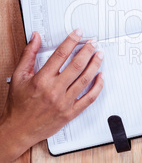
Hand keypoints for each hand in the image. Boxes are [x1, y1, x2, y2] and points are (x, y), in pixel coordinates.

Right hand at [0, 30, 103, 161]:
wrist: (18, 130)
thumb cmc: (18, 105)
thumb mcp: (18, 76)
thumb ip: (29, 54)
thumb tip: (36, 37)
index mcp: (41, 79)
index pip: (60, 54)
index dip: (71, 41)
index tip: (78, 33)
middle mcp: (54, 90)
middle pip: (76, 65)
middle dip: (87, 51)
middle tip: (93, 43)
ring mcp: (64, 102)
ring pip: (85, 80)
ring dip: (94, 65)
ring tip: (99, 55)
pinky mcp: (71, 112)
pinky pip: (89, 98)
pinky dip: (97, 87)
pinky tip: (101, 77)